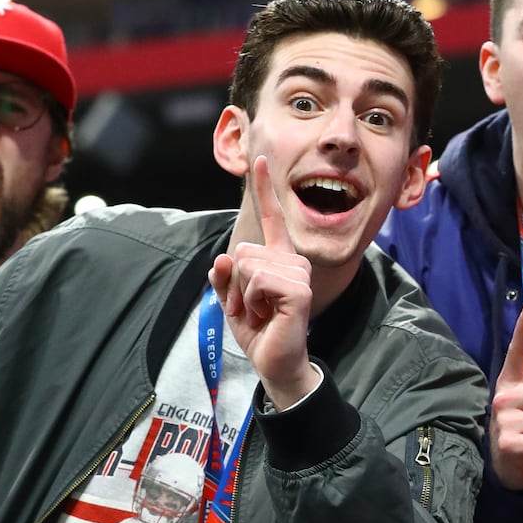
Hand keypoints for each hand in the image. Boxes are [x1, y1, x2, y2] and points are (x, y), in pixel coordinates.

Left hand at [208, 156, 320, 409]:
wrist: (276, 363)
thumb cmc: (258, 331)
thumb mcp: (231, 300)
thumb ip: (224, 277)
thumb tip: (223, 258)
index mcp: (278, 259)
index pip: (271, 218)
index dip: (265, 189)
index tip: (261, 160)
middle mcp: (292, 261)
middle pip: (243, 251)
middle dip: (234, 284)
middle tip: (250, 307)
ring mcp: (298, 274)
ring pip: (247, 265)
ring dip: (242, 296)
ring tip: (259, 313)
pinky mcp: (298, 289)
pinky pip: (257, 280)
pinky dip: (250, 301)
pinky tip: (265, 315)